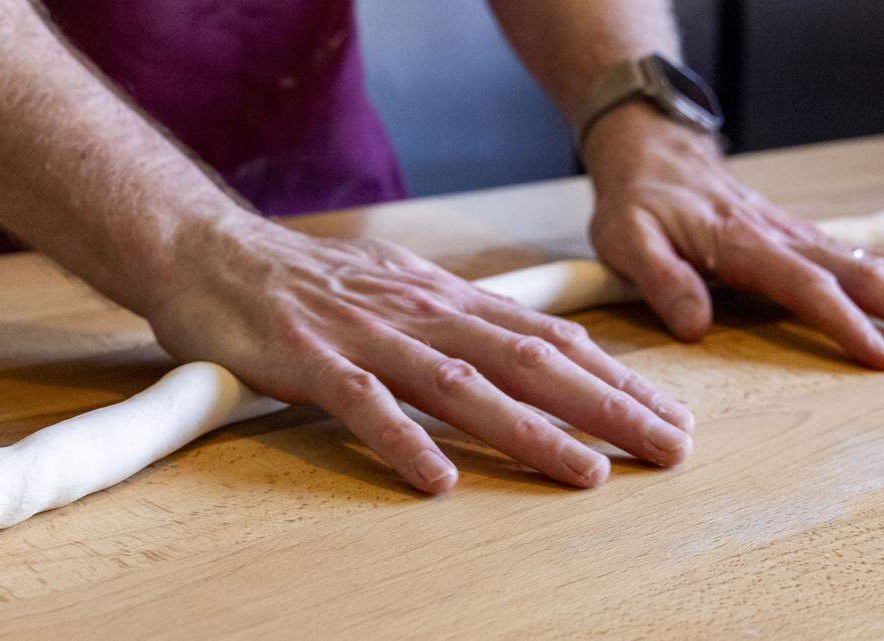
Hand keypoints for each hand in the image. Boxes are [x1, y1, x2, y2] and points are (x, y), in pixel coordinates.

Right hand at [142, 212, 694, 493]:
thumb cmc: (314, 280)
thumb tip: (536, 348)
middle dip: (605, 407)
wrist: (216, 252)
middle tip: (667, 448)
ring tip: (587, 471)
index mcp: (447, 300)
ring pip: (460, 385)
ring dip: (528, 429)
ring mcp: (366, 337)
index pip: (547, 339)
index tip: (666, 415)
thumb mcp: (404, 289)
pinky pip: (362, 404)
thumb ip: (465, 322)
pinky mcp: (310, 361)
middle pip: (527, 362)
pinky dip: (402, 440)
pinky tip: (439, 480)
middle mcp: (421, 314)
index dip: (613, 379)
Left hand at [582, 104, 883, 368]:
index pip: (808, 287)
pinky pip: (869, 260)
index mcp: (745, 244)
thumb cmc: (639, 202)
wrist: (655, 154)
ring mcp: (801, 236)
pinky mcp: (805, 239)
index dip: (847, 324)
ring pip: (879, 266)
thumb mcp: (628, 238)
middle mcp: (785, 238)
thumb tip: (695, 326)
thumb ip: (661, 279)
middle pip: (866, 276)